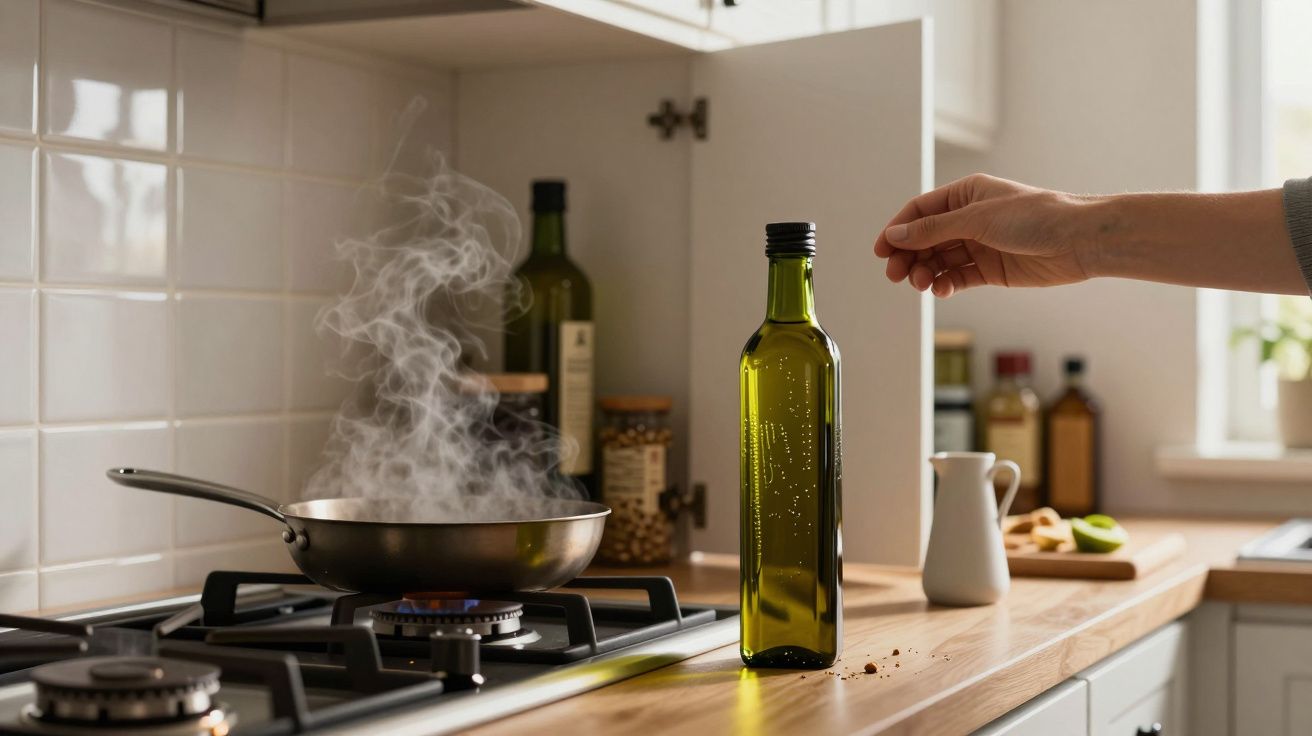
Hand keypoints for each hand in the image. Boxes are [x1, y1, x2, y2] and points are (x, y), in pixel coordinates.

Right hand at [873, 174, 1095, 297]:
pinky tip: (942, 289)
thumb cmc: (1034, 217)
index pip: (920, 212)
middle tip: (896, 274)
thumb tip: (895, 234)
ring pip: (939, 260)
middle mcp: (970, 219)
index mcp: (966, 195)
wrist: (1077, 241)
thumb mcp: (976, 219)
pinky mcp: (991, 270)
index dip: (898, 230)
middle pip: (926, 238)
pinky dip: (946, 284)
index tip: (881, 251)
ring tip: (920, 284)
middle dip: (908, 256)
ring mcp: (980, 245)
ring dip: (925, 272)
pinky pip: (958, 277)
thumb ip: (933, 229)